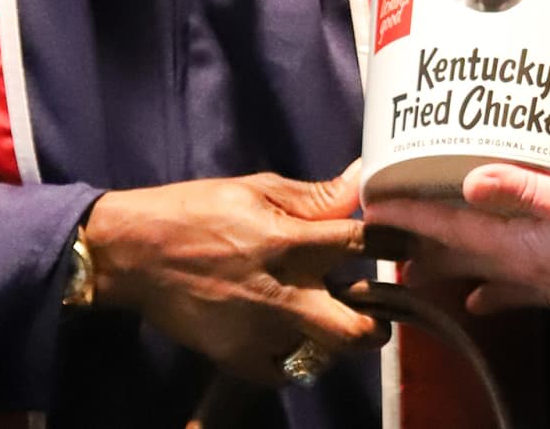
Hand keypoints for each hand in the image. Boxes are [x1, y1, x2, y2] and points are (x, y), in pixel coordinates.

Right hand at [83, 166, 388, 384]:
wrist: (135, 254)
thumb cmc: (197, 211)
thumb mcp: (256, 190)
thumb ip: (314, 197)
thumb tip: (361, 179)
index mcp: (289, 242)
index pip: (364, 244)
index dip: (398, 243)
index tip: (414, 244)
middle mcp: (283, 294)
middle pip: (360, 330)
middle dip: (379, 323)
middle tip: (374, 308)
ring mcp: (262, 334)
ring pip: (326, 354)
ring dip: (332, 337)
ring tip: (323, 317)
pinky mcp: (241, 360)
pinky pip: (288, 370)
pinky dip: (293, 354)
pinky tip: (284, 331)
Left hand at [365, 164, 549, 322]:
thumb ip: (527, 190)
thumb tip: (473, 181)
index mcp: (522, 243)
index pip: (450, 227)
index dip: (410, 216)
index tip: (375, 208)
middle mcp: (525, 268)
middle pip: (455, 253)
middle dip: (417, 243)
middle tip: (383, 233)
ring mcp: (545, 282)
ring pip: (479, 271)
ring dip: (446, 264)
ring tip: (413, 264)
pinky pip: (514, 292)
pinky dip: (491, 292)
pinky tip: (481, 298)